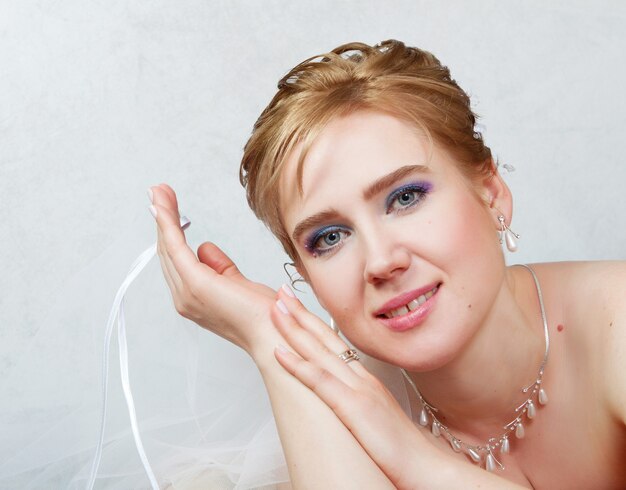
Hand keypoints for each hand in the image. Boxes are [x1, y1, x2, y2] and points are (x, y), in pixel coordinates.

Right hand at [149, 183, 281, 355]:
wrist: (273, 332)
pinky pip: (176, 248)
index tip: (169, 206)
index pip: (177, 258)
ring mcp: (186, 293)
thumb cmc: (262, 313)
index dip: (171, 231)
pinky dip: (169, 225)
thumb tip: (204, 248)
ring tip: (161, 191)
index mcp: (193, 297)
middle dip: (164, 218)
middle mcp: (183, 297)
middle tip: (161, 191)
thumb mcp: (237, 282)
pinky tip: (164, 207)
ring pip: (168, 246)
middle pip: (167, 250)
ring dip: (164, 216)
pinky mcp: (195, 284)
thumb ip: (219, 266)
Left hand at [271, 286, 427, 489]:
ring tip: (275, 308)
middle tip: (282, 294)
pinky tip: (279, 352)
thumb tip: (352, 402)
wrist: (428, 466)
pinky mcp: (353, 407)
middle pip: (325, 338)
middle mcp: (361, 378)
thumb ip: (365, 404)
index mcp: (367, 380)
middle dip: (301, 314)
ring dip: (294, 328)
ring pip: (319, 351)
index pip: (335, 344)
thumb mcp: (381, 418)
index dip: (315, 324)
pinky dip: (297, 364)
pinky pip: (319, 380)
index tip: (298, 308)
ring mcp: (357, 390)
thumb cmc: (405, 449)